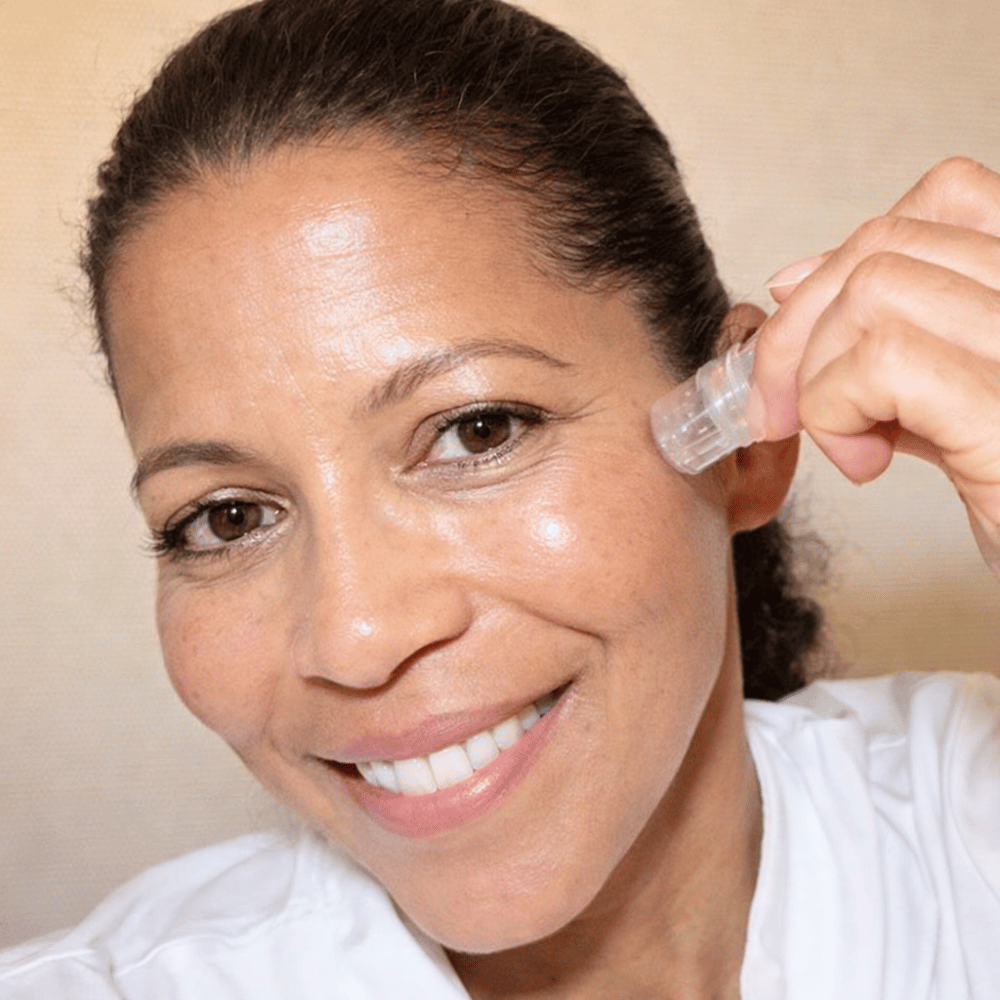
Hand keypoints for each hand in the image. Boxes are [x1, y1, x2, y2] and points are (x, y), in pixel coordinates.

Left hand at [752, 157, 999, 577]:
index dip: (850, 252)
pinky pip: (884, 362)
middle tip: (783, 408)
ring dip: (820, 375)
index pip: (945, 198)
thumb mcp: (960, 407)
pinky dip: (836, 409)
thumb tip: (794, 278)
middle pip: (887, 245)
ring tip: (851, 445)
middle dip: (801, 328)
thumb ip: (898, 341)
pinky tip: (864, 464)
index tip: (802, 323)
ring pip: (876, 290)